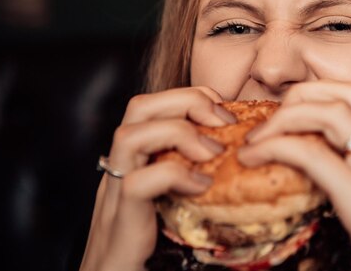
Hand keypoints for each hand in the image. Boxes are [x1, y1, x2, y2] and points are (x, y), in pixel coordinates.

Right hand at [79, 87, 235, 270]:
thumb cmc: (151, 251)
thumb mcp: (176, 204)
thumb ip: (193, 178)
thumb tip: (237, 160)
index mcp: (134, 162)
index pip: (153, 106)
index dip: (191, 97)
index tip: (225, 113)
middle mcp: (119, 172)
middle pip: (138, 107)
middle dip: (186, 101)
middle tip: (223, 122)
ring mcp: (113, 197)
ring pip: (128, 136)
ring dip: (178, 132)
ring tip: (213, 151)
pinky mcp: (120, 225)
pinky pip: (137, 184)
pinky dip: (174, 175)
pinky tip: (201, 186)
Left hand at [238, 80, 350, 270]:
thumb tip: (322, 181)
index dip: (320, 94)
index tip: (290, 115)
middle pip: (345, 92)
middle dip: (298, 96)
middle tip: (268, 124)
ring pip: (330, 111)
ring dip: (284, 116)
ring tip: (257, 139)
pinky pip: (312, 155)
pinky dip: (275, 147)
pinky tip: (253, 158)